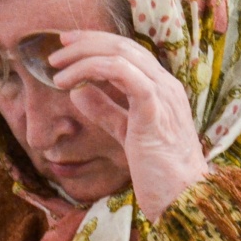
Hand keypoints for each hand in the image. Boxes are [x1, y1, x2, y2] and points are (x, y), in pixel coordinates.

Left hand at [48, 30, 207, 220]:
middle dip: (86, 42)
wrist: (184, 199)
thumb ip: (106, 111)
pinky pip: (123, 74)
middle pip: (123, 46)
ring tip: (57, 68)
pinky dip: (92, 70)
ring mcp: (163, 94)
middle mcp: (166, 85)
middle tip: (56, 50)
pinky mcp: (153, 109)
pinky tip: (70, 83)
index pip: (129, 52)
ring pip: (121, 55)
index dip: (97, 43)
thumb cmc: (159, 172)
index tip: (68, 47)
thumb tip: (79, 91)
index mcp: (162, 88)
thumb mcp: (125, 134)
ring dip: (84, 55)